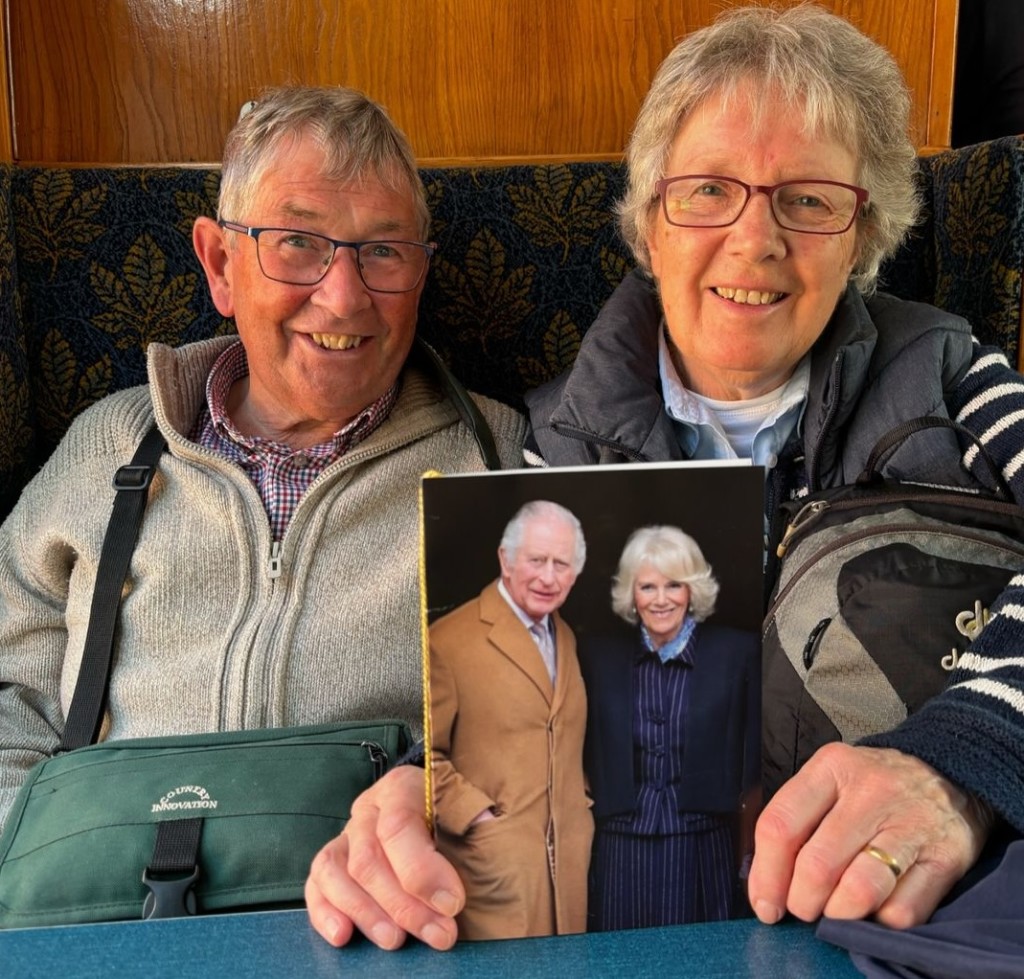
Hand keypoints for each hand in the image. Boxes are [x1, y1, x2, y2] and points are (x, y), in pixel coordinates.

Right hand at [305, 765, 464, 949]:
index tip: (452, 903)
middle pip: (369, 858)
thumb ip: (477, 822)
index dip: (422, 871)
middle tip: (439, 934)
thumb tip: (480, 838)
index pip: (398, 827)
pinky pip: (317, 885)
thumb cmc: (462, 817)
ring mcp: (347, 834)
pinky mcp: (333, 861)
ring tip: (395, 941)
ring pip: (338, 872)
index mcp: (403, 787)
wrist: (443, 810)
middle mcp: (369, 808)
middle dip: (404, 905)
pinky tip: (342, 936)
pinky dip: (324, 912)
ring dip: (366, 913)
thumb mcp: (475, 811)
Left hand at [747, 743, 993, 928]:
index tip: (765, 904)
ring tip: (837, 910)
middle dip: (802, 901)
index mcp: (832, 767)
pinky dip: (881, 922)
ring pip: (859, 891)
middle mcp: (871, 791)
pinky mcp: (946, 859)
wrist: (952, 773)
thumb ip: (797, 820)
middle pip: (817, 865)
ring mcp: (912, 824)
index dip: (766, 875)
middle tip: (804, 908)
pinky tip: (877, 907)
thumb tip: (765, 885)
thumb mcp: (831, 779)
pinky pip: (903, 911)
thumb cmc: (874, 786)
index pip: (781, 825)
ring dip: (839, 914)